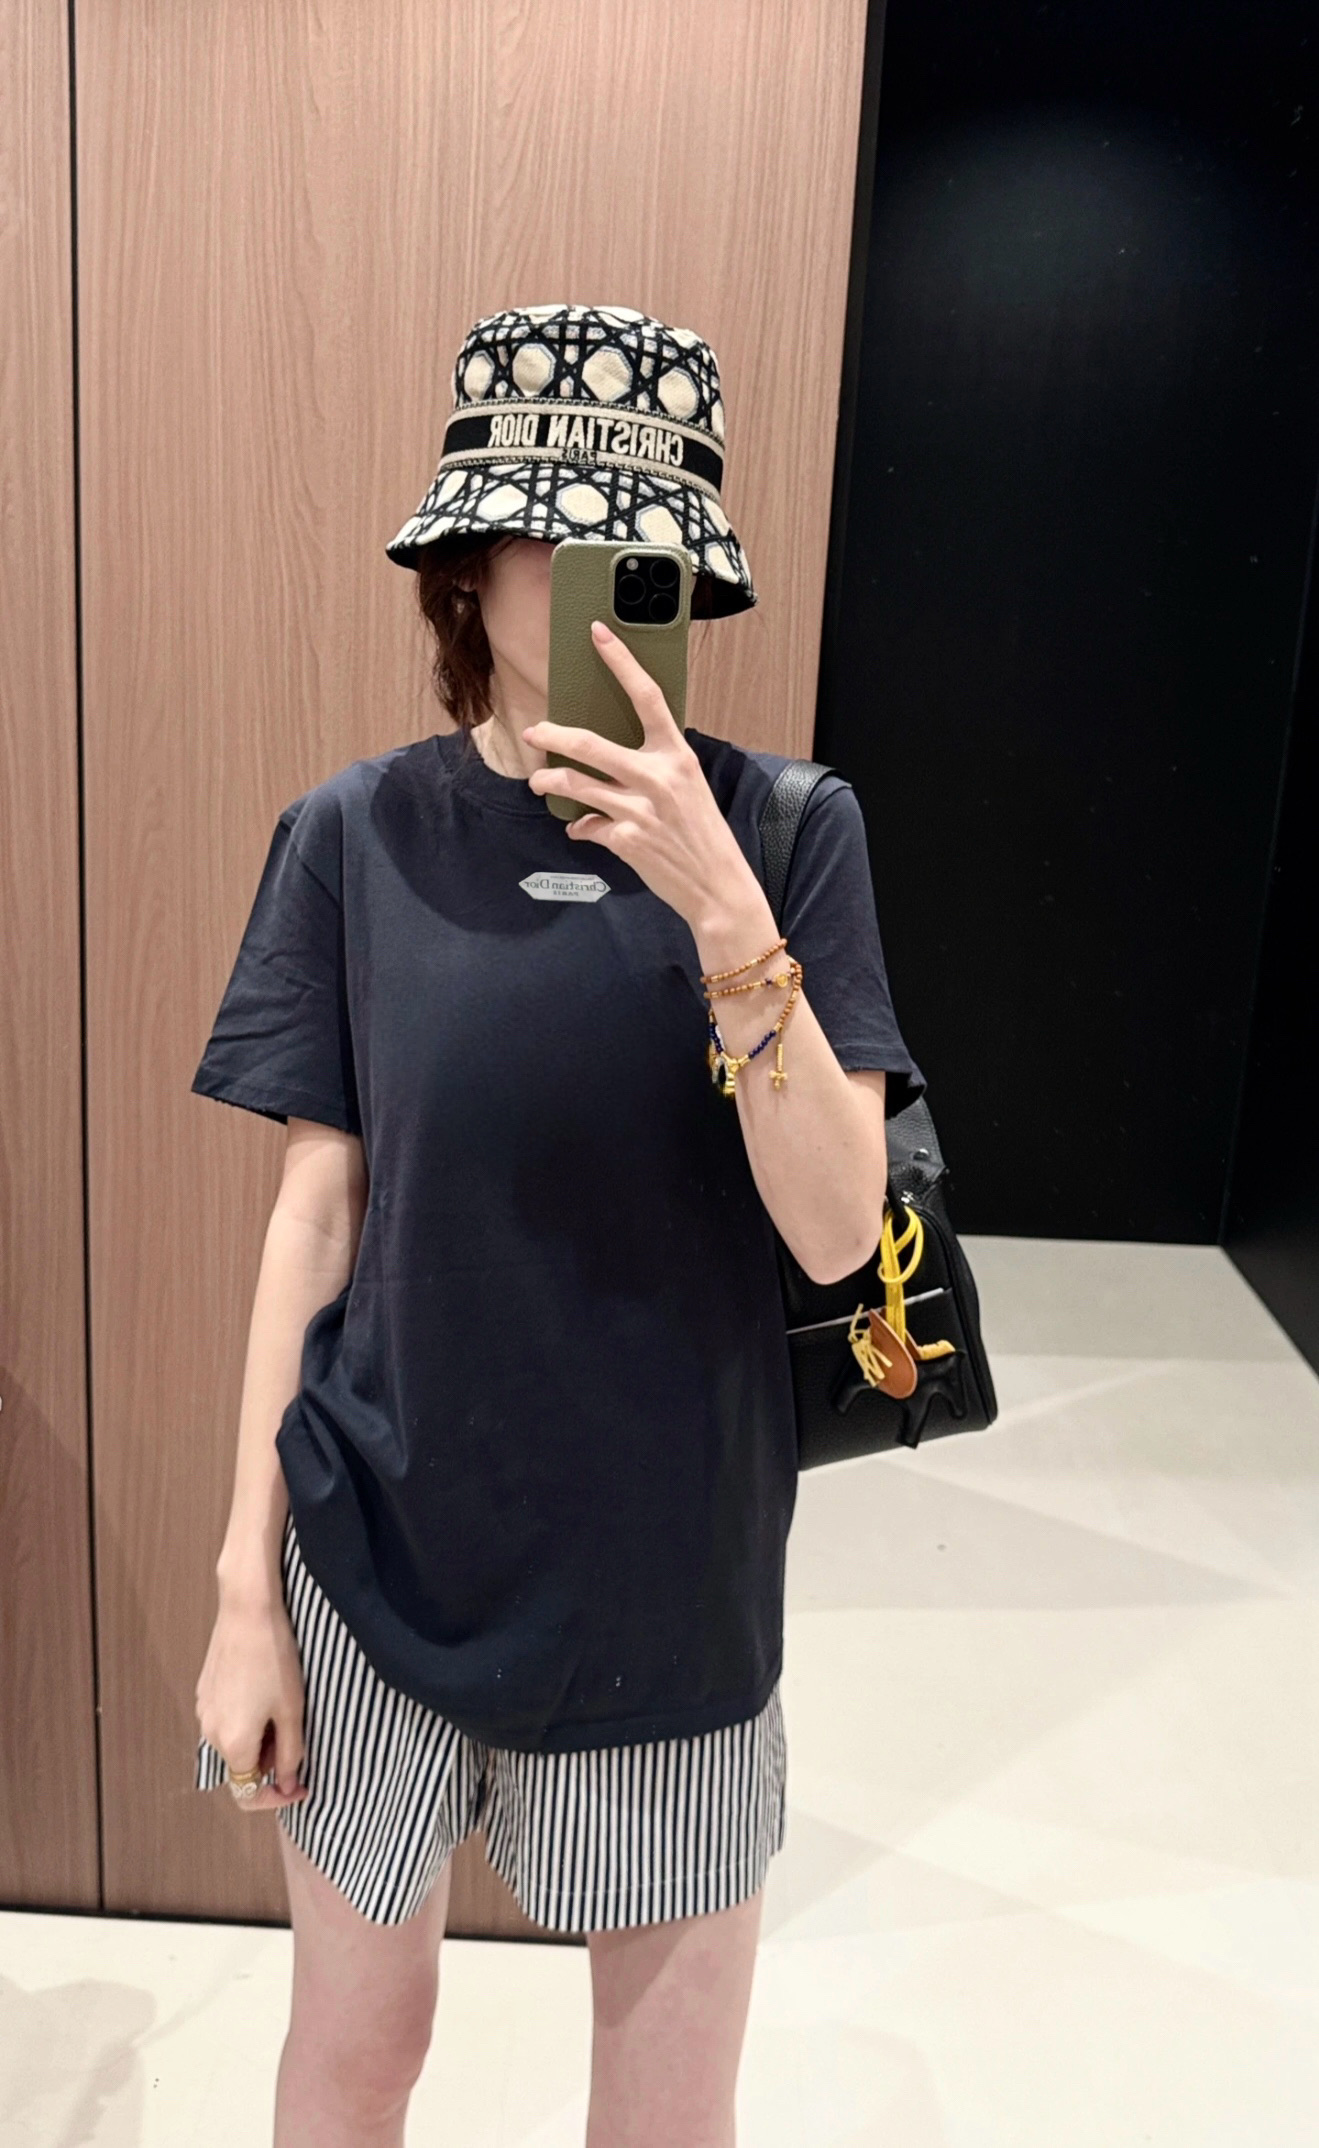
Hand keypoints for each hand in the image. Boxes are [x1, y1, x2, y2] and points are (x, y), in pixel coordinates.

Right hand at [194, 1597, 309, 1811]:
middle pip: (241, 1766)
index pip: (247, 1793)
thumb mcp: (292, 1711)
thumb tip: (285, 1785)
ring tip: (284, 1708)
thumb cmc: (275, 1660)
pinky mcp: (204, 1691)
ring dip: (259, 1739)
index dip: (275, 1798)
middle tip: (297, 1734)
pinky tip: (264, 1691)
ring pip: (234, 1742)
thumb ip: (289, 1755)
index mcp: (233, 1744)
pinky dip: (246, 1720)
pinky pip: (226, 1720)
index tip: (300, 1786)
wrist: (248, 1610)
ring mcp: (203, 1710)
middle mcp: (209, 1733)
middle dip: (270, 1762)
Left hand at [521, 620, 763, 933]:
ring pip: (575, 785)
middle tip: (533, 732)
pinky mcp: (625, 840)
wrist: (717, 884)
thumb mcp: (687, 788)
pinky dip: (580, 827)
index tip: (599, 635)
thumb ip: (653, 769)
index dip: (621, 662)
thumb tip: (610, 763)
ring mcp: (639, 810)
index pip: (647, 696)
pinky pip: (587, 826)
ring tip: (539, 782)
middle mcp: (657, 777)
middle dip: (552, 735)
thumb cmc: (702, 833)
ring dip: (549, 782)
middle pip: (590, 744)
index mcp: (677, 755)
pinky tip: (581, 829)